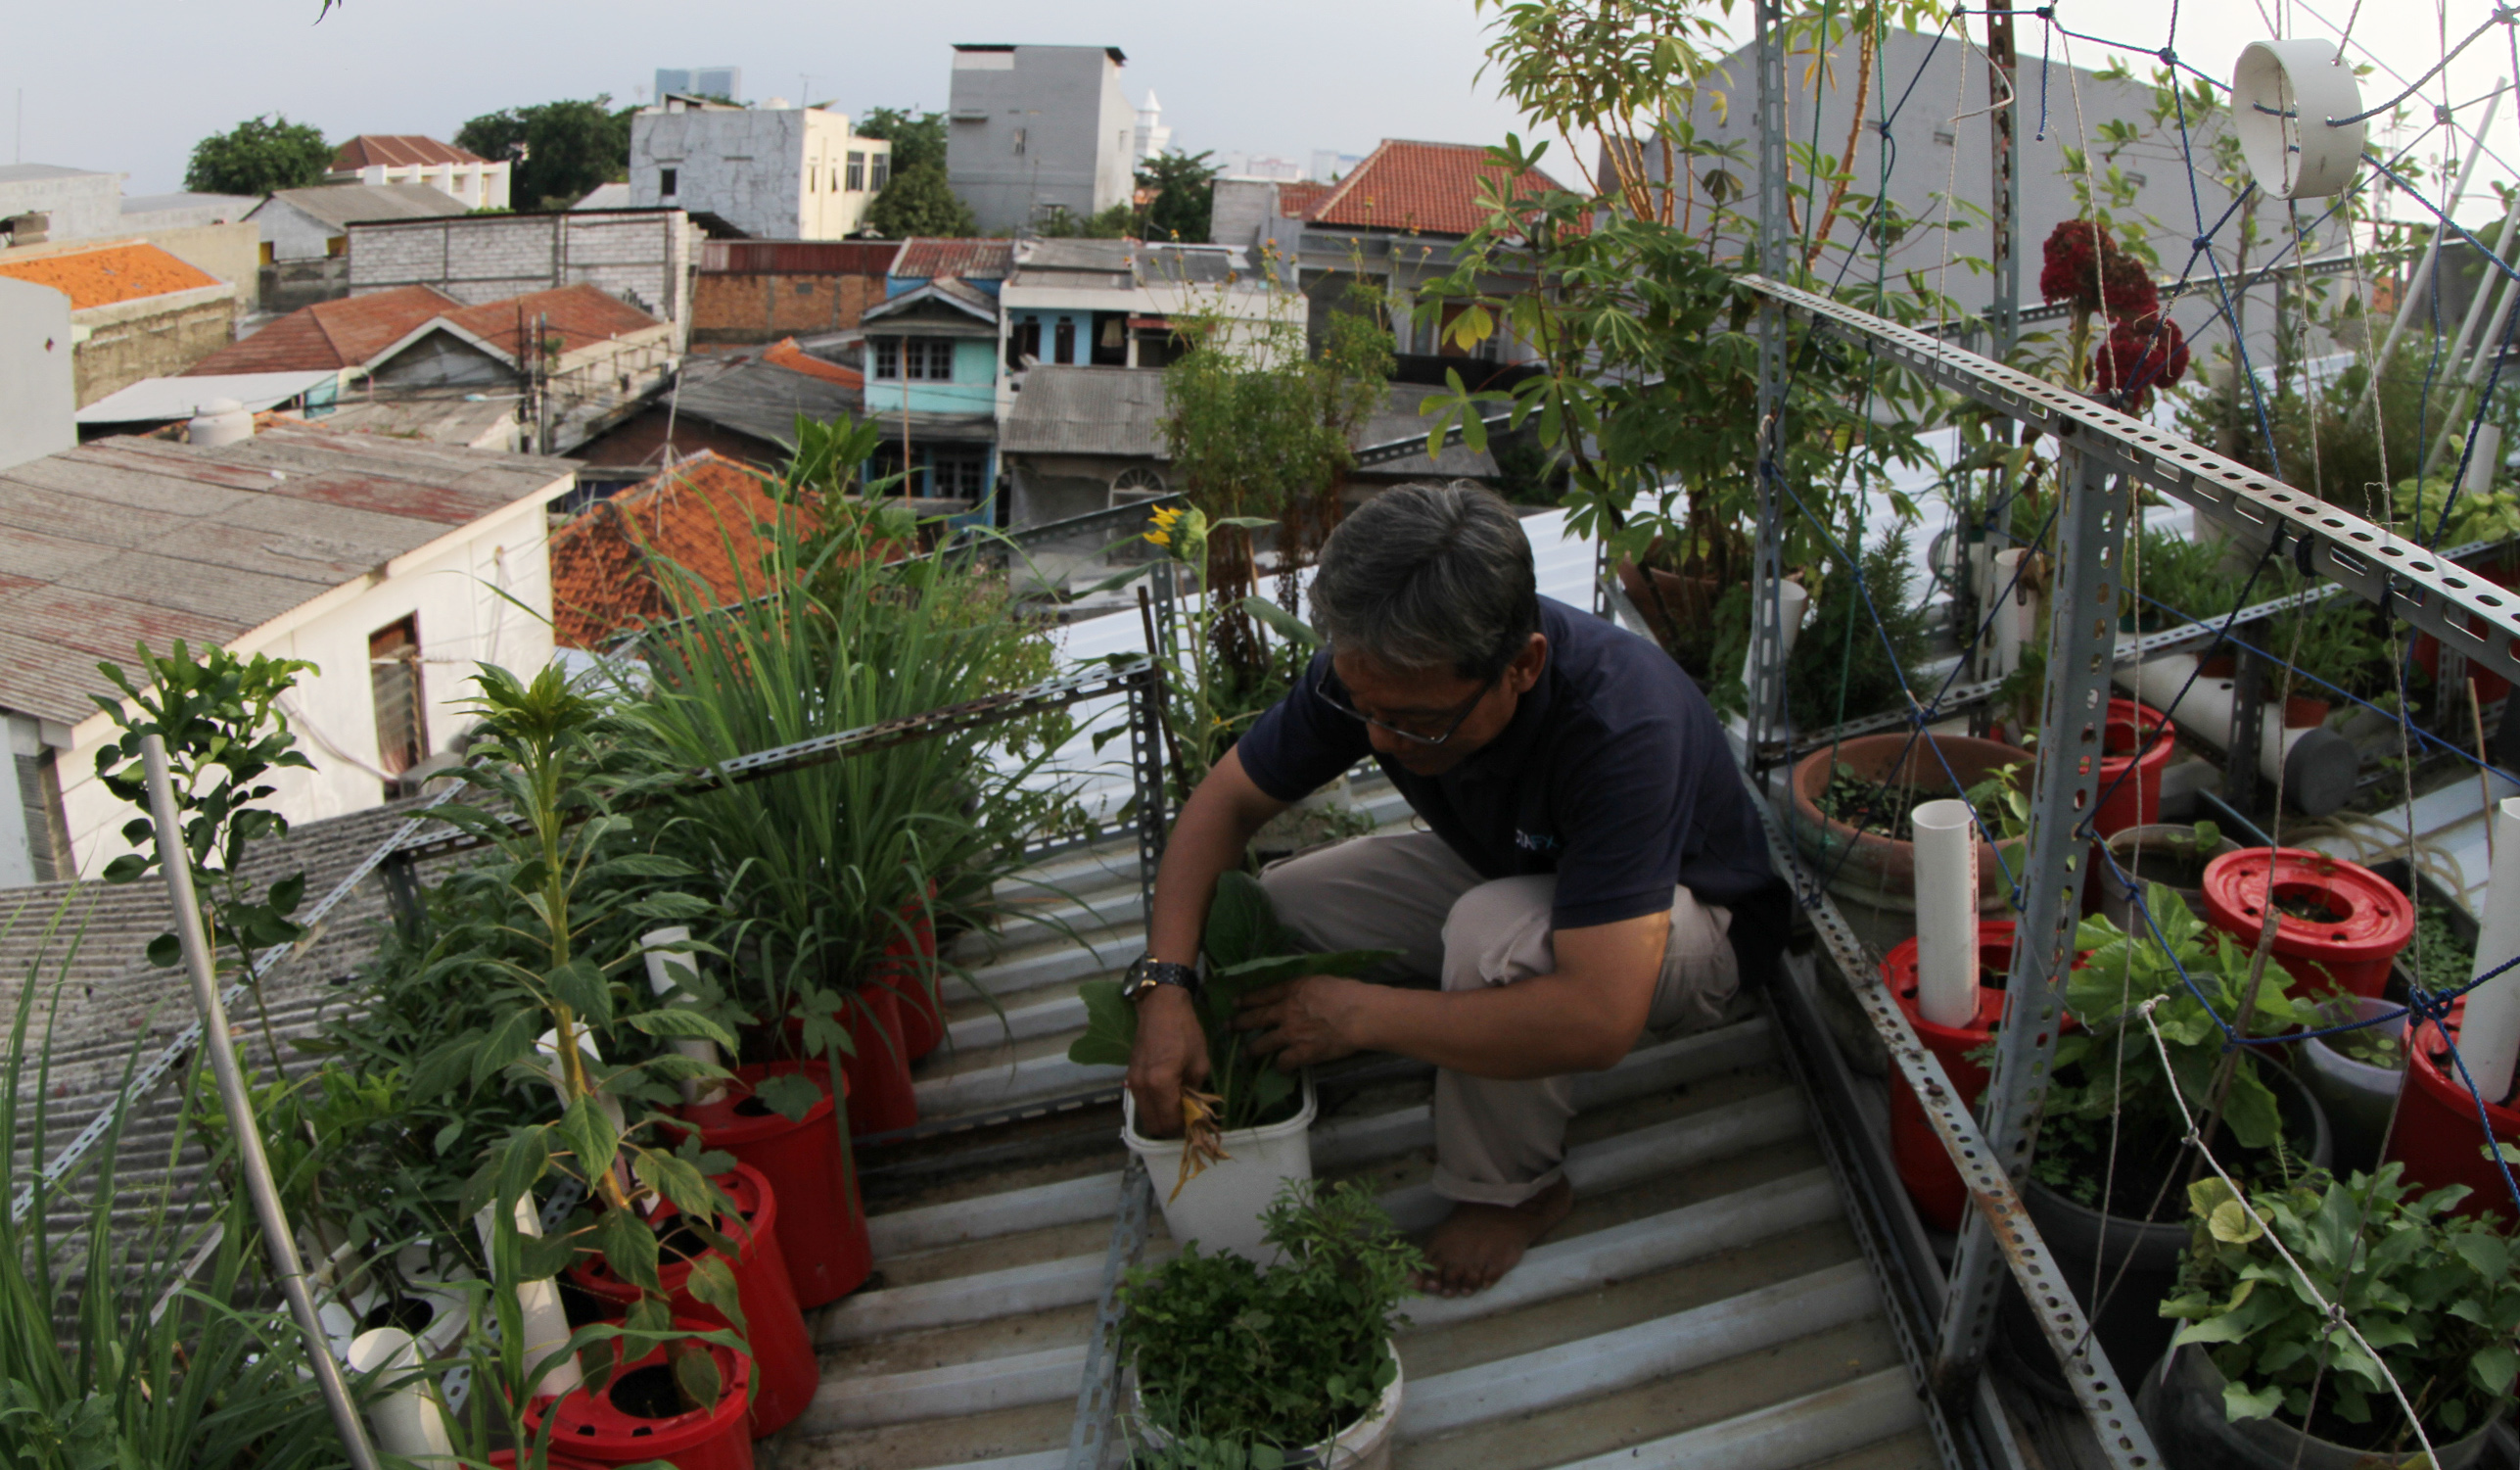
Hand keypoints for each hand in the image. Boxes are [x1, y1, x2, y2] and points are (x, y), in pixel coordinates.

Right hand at [1126, 986, 1209, 1138]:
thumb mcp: (1200, 1063)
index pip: (1169, 1122)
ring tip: (1178, 1105)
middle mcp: (1141, 1087)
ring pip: (1145, 1115)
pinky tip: (1168, 1094)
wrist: (1161, 1007)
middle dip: (1171, 1126)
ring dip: (1161, 1116)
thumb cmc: (1184, 1032)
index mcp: (1160, 1084)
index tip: (1195, 1123)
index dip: (1184, 1127)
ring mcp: (1132, 1082)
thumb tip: (1193, 1109)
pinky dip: (1154, 1105)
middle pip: (1153, 1125)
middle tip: (1187, 1117)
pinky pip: (1141, 1101)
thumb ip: (1195, 1091)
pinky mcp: (1129, 1076)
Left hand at [1235, 976, 1372, 1069]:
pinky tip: (1281, 1069)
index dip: (1247, 999)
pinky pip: (1284, 1062)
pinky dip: (1281, 1067)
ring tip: (1245, 1054)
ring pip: (1263, 1043)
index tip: (1235, 1002)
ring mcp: (1290, 1033)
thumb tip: (1307, 993)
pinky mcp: (1300, 1053)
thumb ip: (1307, 988)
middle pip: (1256, 1017)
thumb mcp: (1322, 980)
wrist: (1358, 1015)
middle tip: (1228, 1027)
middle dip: (1239, 1023)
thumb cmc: (1348, 993)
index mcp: (1292, 989)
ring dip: (1252, 1049)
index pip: (1263, 994)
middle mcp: (1285, 1011)